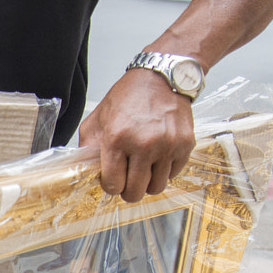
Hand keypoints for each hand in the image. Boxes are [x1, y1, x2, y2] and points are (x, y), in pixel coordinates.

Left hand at [77, 68, 194, 202]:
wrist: (160, 79)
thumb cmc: (127, 98)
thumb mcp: (97, 119)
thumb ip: (88, 147)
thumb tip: (86, 171)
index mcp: (117, 139)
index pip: (113, 184)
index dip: (111, 186)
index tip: (113, 180)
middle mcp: (143, 145)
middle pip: (135, 192)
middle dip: (128, 191)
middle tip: (127, 181)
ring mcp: (167, 146)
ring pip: (157, 187)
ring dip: (148, 183)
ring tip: (143, 169)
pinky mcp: (185, 144)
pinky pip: (174, 174)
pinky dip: (165, 171)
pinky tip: (158, 158)